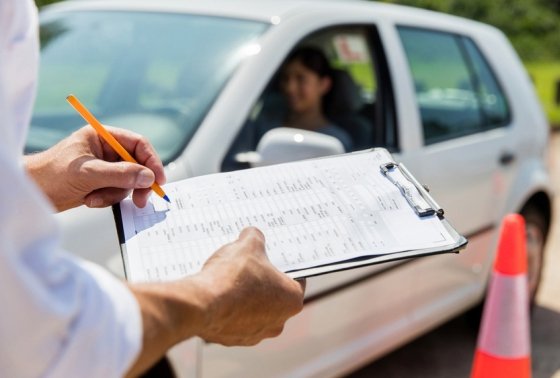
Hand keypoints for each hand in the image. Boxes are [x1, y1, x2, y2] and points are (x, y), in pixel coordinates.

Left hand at [24, 126, 165, 211]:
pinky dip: (107, 199)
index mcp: (102, 137)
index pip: (137, 144)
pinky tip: (89, 200)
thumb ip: (121, 174)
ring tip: (95, 198)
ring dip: (115, 194)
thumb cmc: (51, 175)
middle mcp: (105, 150)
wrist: (31, 193)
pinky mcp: (100, 183)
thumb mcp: (89, 173)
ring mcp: (104, 167)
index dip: (151, 161)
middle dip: (137, 183)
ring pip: (128, 182)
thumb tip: (149, 178)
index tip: (158, 180)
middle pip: (137, 164)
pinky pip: (117, 192)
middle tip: (141, 200)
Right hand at [127, 228, 304, 375]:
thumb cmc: (232, 277)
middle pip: (274, 295)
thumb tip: (252, 235)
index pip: (296, 278)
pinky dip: (229, 308)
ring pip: (255, 310)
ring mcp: (256, 334)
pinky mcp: (233, 339)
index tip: (273, 257)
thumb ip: (255, 237)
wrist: (201, 304)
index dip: (283, 265)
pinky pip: (235, 320)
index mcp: (291, 300)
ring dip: (245, 296)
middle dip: (263, 280)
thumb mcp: (248, 245)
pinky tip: (219, 294)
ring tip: (230, 279)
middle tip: (249, 265)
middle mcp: (278, 322)